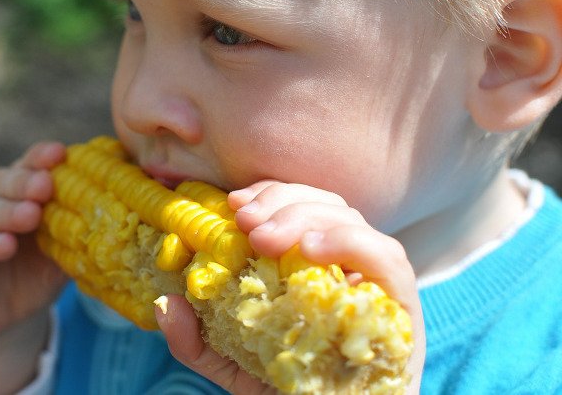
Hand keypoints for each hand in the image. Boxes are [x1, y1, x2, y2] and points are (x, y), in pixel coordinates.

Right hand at [0, 141, 68, 340]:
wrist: (3, 319)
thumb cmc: (34, 274)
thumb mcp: (59, 248)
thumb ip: (75, 226)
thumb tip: (112, 206)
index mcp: (9, 187)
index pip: (25, 166)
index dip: (40, 158)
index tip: (60, 154)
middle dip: (23, 183)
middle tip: (46, 186)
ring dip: (4, 212)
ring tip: (30, 216)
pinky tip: (3, 245)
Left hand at [156, 180, 424, 393]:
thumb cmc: (287, 393)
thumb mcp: (233, 365)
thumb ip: (198, 340)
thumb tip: (167, 304)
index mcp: (313, 264)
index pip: (299, 205)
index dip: (269, 194)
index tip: (233, 203)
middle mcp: (348, 265)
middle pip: (324, 204)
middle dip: (281, 202)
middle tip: (245, 222)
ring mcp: (376, 282)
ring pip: (352, 219)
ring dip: (305, 216)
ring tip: (265, 237)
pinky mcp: (401, 306)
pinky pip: (387, 259)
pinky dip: (350, 242)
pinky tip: (312, 249)